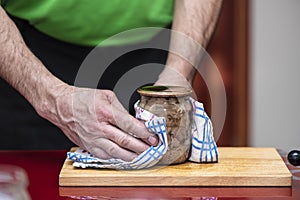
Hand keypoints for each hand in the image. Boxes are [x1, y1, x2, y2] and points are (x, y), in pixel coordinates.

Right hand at [40, 84, 157, 161]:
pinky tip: (127, 158)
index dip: (144, 132)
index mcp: (105, 112)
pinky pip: (105, 156)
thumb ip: (121, 108)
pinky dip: (118, 158)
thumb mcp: (106, 95)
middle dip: (142, 146)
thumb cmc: (82, 98)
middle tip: (153, 148)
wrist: (61, 106)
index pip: (129, 125)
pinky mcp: (88, 146)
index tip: (153, 136)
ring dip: (132, 156)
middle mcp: (99, 128)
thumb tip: (134, 120)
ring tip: (144, 156)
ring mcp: (93, 139)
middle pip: (125, 141)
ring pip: (116, 152)